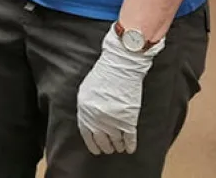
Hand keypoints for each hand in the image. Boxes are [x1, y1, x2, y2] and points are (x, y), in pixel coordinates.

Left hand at [77, 28, 163, 154]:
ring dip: (118, 146)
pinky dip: (130, 145)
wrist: (120, 66)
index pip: (86, 133)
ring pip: (115, 141)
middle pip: (101, 139)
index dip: (92, 143)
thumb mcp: (86, 90)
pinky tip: (130, 149)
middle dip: (106, 146)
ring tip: (119, 148)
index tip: (96, 149)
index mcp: (85, 109)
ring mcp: (113, 119)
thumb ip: (87, 106)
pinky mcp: (129, 118)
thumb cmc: (103, 74)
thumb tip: (90, 120)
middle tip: (109, 149)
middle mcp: (97, 117)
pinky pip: (129, 138)